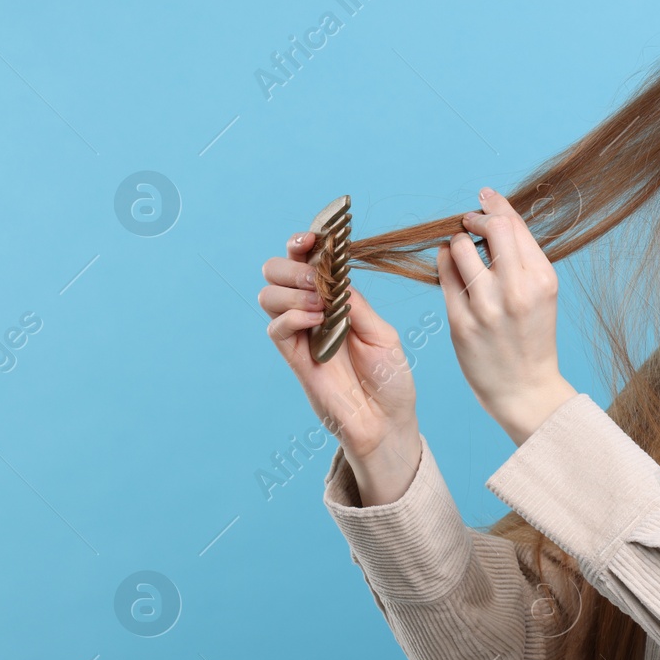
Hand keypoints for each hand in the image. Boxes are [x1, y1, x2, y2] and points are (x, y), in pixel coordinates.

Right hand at [259, 231, 420, 502]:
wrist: (387, 422)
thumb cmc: (390, 378)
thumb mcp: (382, 334)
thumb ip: (356, 305)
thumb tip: (335, 277)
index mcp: (337, 299)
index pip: (308, 261)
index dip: (304, 243)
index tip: (313, 237)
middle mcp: (314, 312)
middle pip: (277, 271)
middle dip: (292, 264)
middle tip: (317, 277)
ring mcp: (302, 335)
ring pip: (269, 296)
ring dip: (291, 290)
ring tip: (320, 304)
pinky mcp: (295, 359)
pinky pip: (276, 329)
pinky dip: (291, 317)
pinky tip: (315, 320)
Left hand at [436, 186, 576, 444]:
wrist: (525, 388)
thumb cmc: (531, 336)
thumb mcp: (542, 293)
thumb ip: (523, 256)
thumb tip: (495, 214)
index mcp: (542, 280)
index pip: (514, 225)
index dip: (496, 205)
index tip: (485, 197)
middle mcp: (516, 290)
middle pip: (490, 228)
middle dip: (476, 219)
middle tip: (470, 223)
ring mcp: (486, 307)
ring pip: (460, 247)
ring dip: (458, 242)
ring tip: (463, 254)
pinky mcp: (460, 322)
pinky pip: (444, 274)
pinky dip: (445, 262)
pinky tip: (451, 267)